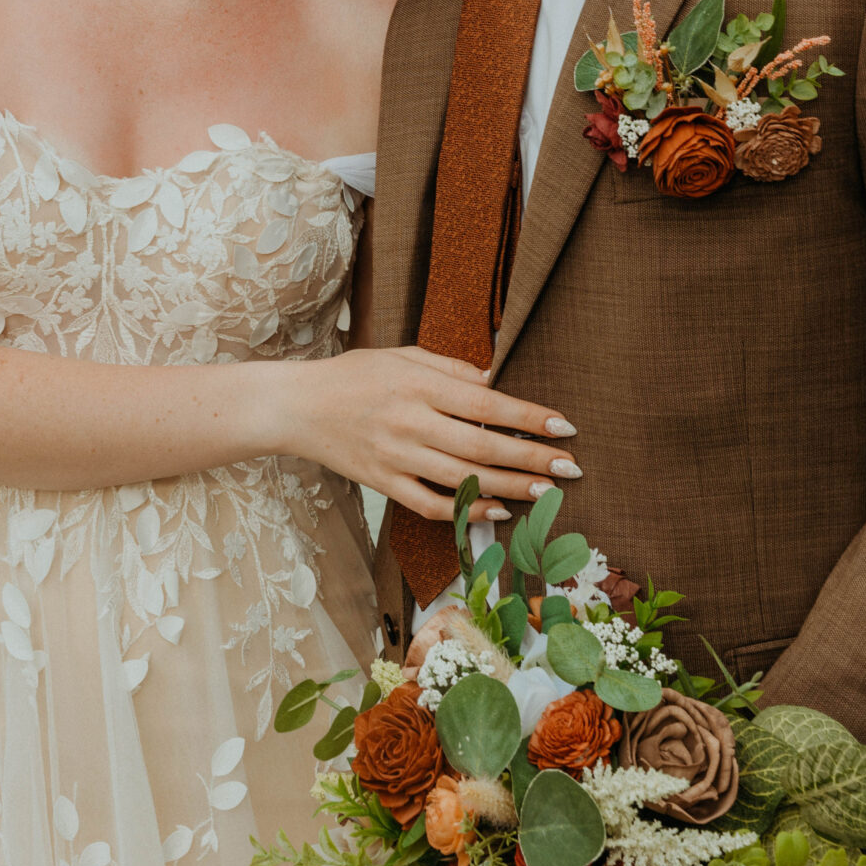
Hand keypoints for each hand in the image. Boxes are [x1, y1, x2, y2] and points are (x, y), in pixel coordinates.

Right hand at [281, 347, 579, 521]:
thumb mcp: (402, 355)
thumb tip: (495, 381)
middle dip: (531, 459)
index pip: (485, 404)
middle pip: (481, 447)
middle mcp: (409, 422)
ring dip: (510, 488)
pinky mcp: (383, 483)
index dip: (528, 416)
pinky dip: (465, 510)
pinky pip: (430, 504)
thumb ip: (451, 367)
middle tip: (569, 467)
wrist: (297, 407)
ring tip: (546, 491)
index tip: (563, 426)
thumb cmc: (354, 375)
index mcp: (418, 384)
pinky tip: (496, 510)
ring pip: (462, 479)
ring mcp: (395, 456)